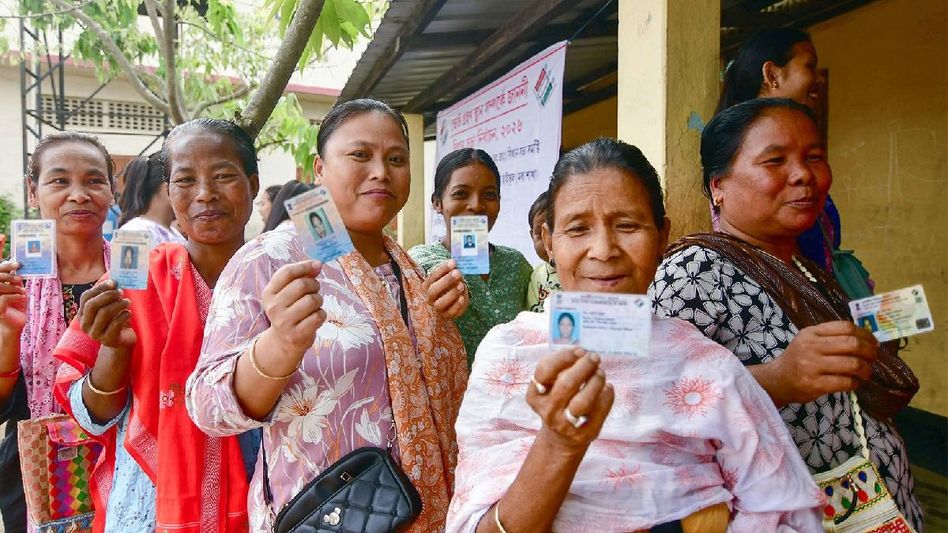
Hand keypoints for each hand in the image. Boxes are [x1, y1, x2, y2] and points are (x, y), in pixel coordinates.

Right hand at [0, 261, 25, 335]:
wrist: (16, 323)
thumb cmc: (16, 306)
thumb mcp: (18, 291)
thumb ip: (16, 281)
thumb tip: (19, 268)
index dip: (6, 266)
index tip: (18, 264)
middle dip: (9, 275)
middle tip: (20, 277)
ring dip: (13, 287)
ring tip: (23, 291)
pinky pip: (4, 298)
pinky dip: (14, 296)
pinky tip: (21, 297)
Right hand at [78, 280, 136, 347]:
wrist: (121, 341)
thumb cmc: (115, 320)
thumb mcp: (109, 307)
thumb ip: (108, 295)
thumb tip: (114, 278)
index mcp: (83, 314)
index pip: (86, 297)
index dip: (100, 288)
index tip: (113, 282)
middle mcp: (85, 324)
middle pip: (92, 305)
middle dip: (108, 296)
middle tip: (121, 292)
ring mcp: (95, 334)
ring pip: (104, 313)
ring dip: (118, 304)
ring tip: (127, 302)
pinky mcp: (107, 340)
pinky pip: (115, 324)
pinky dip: (123, 315)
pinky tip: (128, 313)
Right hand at [261, 260, 325, 359]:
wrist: (283, 342)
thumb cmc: (289, 312)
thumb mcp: (287, 293)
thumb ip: (300, 276)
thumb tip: (317, 264)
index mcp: (269, 293)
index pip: (287, 272)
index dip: (305, 266)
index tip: (317, 265)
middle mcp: (273, 307)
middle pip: (302, 284)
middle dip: (314, 285)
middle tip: (314, 291)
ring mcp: (284, 322)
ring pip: (312, 300)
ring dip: (318, 301)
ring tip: (313, 306)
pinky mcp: (297, 334)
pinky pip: (318, 316)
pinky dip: (321, 314)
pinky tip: (314, 318)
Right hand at [423, 260, 467, 318]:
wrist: (452, 302)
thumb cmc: (449, 286)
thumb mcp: (449, 277)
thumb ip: (452, 271)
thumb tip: (458, 263)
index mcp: (427, 286)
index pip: (432, 277)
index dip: (442, 269)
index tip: (453, 262)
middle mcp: (429, 298)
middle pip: (433, 290)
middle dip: (446, 281)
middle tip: (458, 273)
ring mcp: (437, 309)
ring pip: (440, 304)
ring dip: (451, 294)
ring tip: (461, 285)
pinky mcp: (446, 316)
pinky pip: (450, 313)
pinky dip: (456, 306)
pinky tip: (462, 297)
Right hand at [527, 348, 614, 451]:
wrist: (561, 438)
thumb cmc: (558, 402)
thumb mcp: (550, 386)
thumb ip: (560, 369)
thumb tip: (582, 354)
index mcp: (536, 395)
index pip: (545, 371)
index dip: (564, 357)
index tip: (578, 350)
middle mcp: (549, 410)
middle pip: (566, 384)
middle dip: (583, 366)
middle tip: (594, 357)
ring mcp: (567, 424)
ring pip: (583, 400)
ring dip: (596, 381)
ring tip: (600, 373)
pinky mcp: (586, 432)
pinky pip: (600, 409)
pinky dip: (607, 395)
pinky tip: (606, 388)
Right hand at [762, 320, 878, 405]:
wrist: (777, 380)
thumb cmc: (798, 359)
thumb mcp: (808, 341)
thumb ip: (831, 337)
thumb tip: (866, 339)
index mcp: (811, 333)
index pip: (845, 327)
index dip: (864, 334)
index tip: (873, 342)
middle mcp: (810, 347)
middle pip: (852, 344)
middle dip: (869, 352)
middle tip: (873, 358)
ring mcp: (811, 366)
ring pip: (852, 364)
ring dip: (866, 369)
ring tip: (866, 373)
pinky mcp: (814, 384)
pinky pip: (845, 382)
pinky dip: (855, 383)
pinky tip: (854, 383)